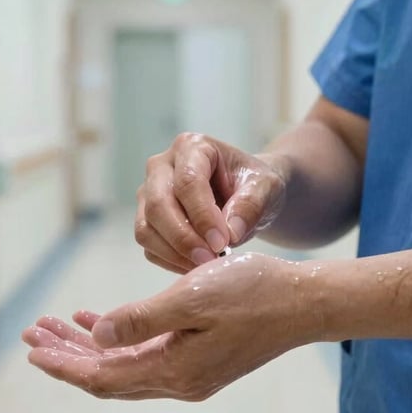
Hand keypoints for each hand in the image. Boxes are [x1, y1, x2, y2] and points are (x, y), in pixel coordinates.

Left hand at [22, 253, 316, 400]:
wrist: (304, 302)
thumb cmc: (253, 293)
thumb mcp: (192, 298)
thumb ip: (141, 319)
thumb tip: (98, 335)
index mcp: (175, 371)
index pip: (103, 376)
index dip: (65, 364)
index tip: (34, 348)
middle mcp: (180, 380)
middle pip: (109, 375)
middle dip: (69, 354)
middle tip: (36, 333)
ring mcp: (192, 372)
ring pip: (125, 364)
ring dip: (92, 345)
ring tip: (60, 325)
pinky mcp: (202, 358)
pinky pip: (147, 354)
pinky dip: (122, 339)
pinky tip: (104, 320)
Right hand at [136, 133, 286, 273]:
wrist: (248, 195)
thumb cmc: (255, 184)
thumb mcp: (265, 187)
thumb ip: (250, 205)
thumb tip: (229, 234)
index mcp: (191, 147)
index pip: (187, 181)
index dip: (202, 215)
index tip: (222, 242)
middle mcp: (161, 166)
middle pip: (158, 205)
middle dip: (184, 238)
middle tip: (212, 259)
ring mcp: (149, 193)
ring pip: (146, 228)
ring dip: (176, 253)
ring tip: (208, 264)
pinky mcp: (147, 220)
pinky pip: (149, 247)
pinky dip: (171, 261)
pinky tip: (198, 265)